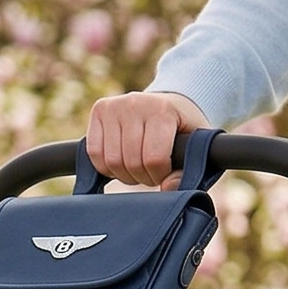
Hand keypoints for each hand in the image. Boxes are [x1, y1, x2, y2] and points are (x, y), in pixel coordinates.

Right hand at [85, 90, 207, 187]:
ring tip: (134, 168)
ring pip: (110, 161)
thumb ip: (185, 170)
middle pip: (130, 161)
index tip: (163, 173)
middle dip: (140, 177)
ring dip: (122, 174)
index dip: (158, 175)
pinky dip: (104, 166)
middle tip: (149, 174)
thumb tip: (168, 187)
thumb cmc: (182, 126)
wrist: (168, 100)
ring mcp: (114, 105)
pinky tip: (118, 163)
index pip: (153, 159)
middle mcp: (135, 103)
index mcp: (163, 110)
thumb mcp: (193, 145)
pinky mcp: (99, 110)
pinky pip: (94, 152)